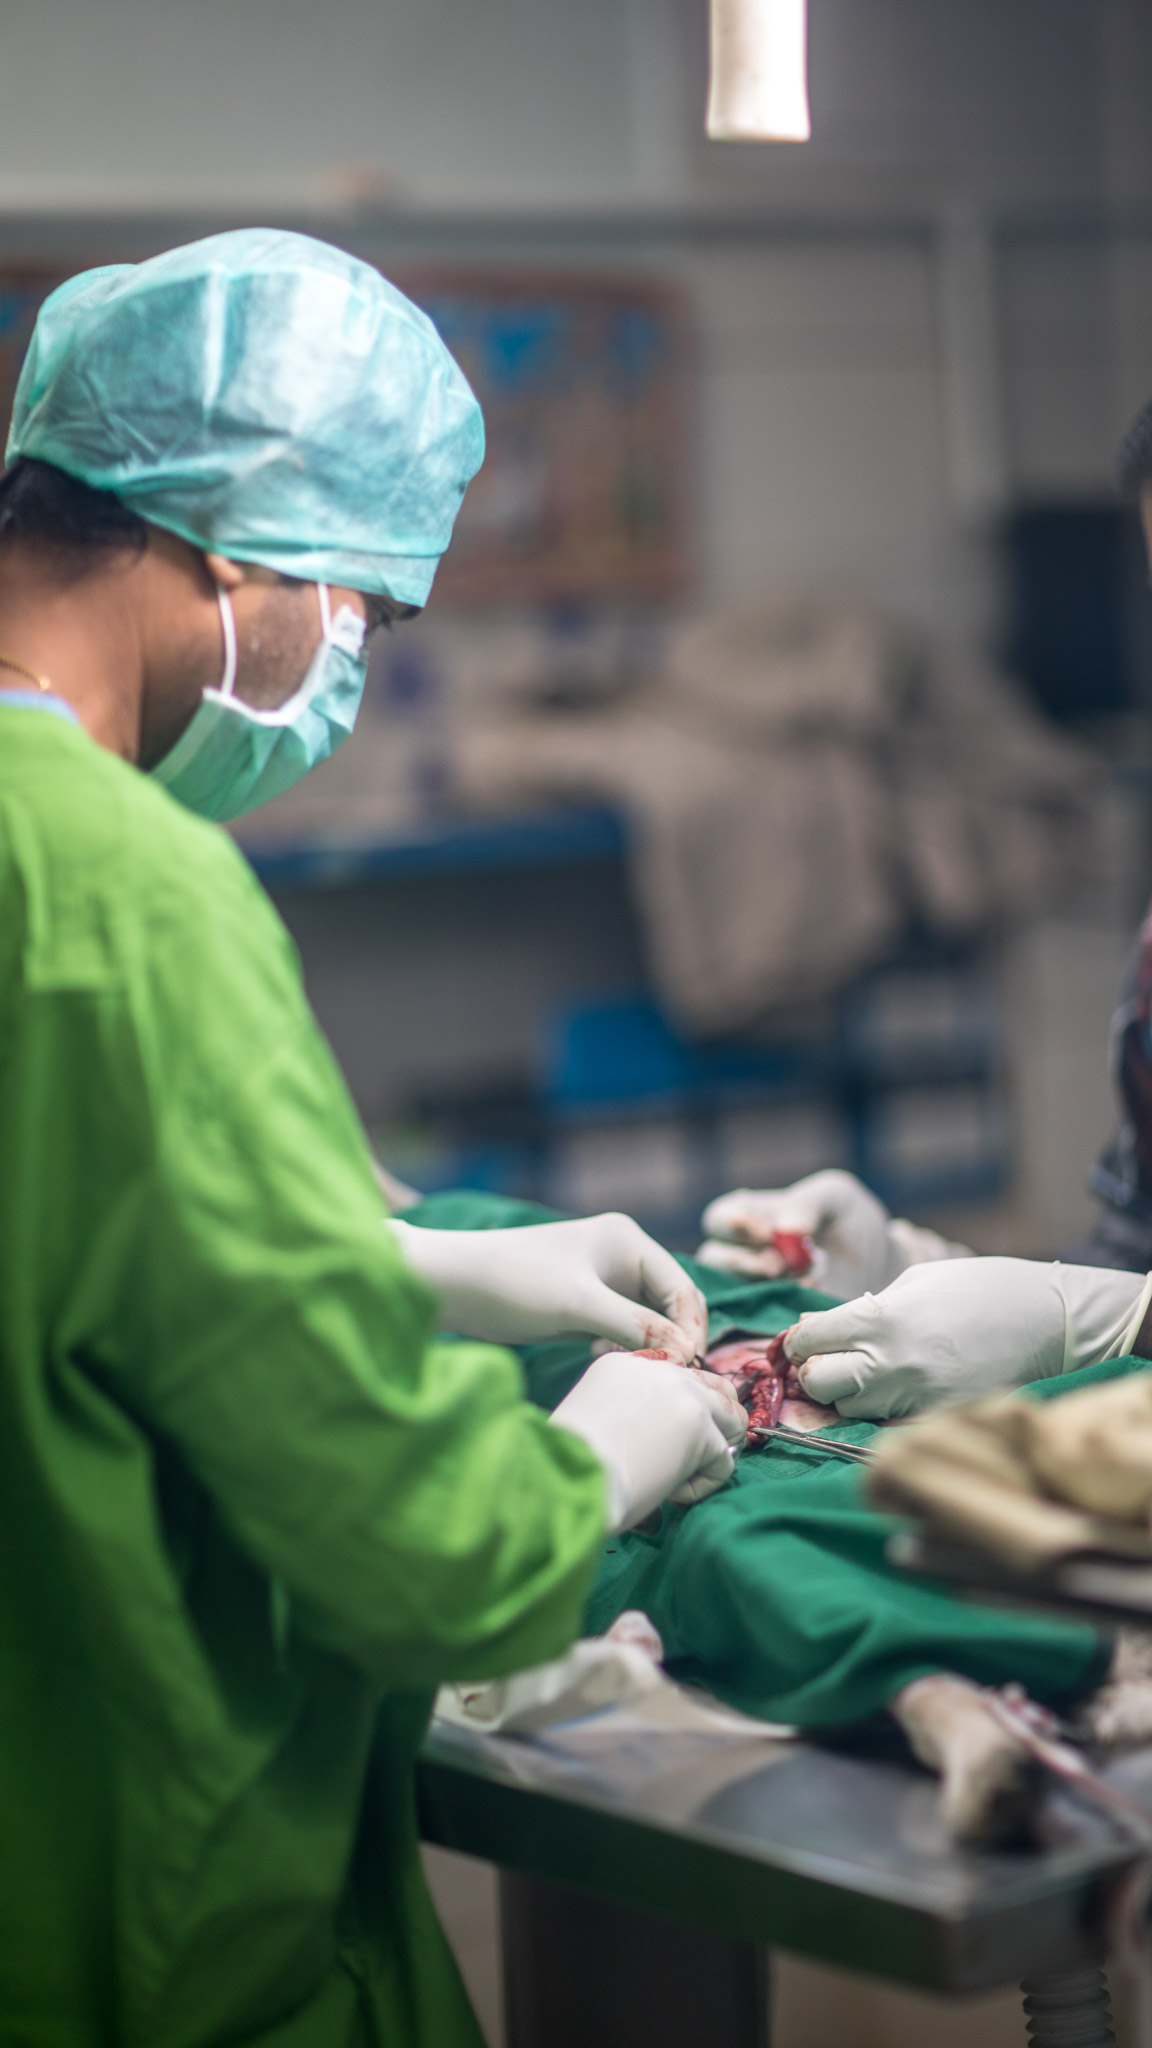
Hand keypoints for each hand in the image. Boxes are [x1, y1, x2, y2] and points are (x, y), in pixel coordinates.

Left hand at [388, 1213, 708, 1362]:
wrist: (454, 1286)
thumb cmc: (516, 1284)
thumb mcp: (580, 1305)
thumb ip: (636, 1327)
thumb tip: (685, 1352)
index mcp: (629, 1241)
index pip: (683, 1289)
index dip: (690, 1329)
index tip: (685, 1368)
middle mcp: (622, 1256)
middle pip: (670, 1306)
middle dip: (668, 1340)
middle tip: (659, 1373)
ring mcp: (603, 1282)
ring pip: (646, 1322)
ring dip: (642, 1346)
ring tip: (621, 1361)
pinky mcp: (584, 1305)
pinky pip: (621, 1330)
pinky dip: (620, 1347)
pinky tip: (599, 1356)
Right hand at [551, 1354, 746, 1530]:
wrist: (563, 1476)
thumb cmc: (566, 1465)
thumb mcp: (593, 1421)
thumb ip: (629, 1416)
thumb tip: (660, 1445)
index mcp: (621, 1365)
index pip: (675, 1377)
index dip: (678, 1411)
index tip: (657, 1443)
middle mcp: (656, 1370)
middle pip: (714, 1387)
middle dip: (712, 1425)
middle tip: (686, 1461)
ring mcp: (682, 1393)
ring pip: (732, 1417)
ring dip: (715, 1452)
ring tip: (681, 1478)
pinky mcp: (699, 1425)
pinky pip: (724, 1461)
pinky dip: (704, 1485)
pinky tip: (672, 1495)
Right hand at [697, 1168, 971, 1297]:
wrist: (883, 1269)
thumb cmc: (853, 1226)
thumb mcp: (837, 1199)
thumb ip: (808, 1203)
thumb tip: (786, 1229)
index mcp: (751, 1216)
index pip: (720, 1219)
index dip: (733, 1224)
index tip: (766, 1232)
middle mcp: (742, 1254)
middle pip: (712, 1258)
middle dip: (742, 1261)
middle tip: (778, 1265)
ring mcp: (752, 1291)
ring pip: (726, 1292)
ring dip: (755, 1287)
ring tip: (796, 1280)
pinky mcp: (767, 1322)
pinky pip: (749, 1324)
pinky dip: (771, 1313)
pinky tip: (804, 1300)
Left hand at [786, 1257, 1149, 1419]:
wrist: (1050, 1322)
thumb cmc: (982, 1287)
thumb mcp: (915, 1281)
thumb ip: (862, 1309)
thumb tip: (814, 1329)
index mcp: (880, 1319)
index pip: (806, 1341)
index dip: (798, 1340)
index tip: (805, 1339)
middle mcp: (891, 1363)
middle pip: (817, 1383)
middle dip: (814, 1372)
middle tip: (831, 1360)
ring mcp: (916, 1398)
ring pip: (849, 1409)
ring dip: (847, 1393)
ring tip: (869, 1373)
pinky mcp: (938, 1420)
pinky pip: (888, 1423)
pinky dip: (882, 1411)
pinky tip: (897, 1391)